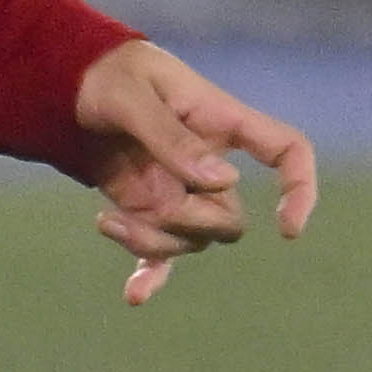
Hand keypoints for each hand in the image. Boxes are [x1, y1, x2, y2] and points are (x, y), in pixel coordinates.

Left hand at [73, 39, 315, 306]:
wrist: (71, 87)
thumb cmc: (109, 75)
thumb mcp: (130, 96)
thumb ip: (171, 137)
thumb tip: (222, 182)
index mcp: (222, 122)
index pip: (288, 150)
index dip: (300, 187)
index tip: (287, 228)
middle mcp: (211, 164)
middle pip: (230, 218)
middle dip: (191, 223)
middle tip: (146, 207)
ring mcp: (181, 190)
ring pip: (192, 240)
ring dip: (152, 241)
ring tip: (107, 219)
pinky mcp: (148, 210)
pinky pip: (161, 254)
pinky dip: (150, 275)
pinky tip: (134, 296)